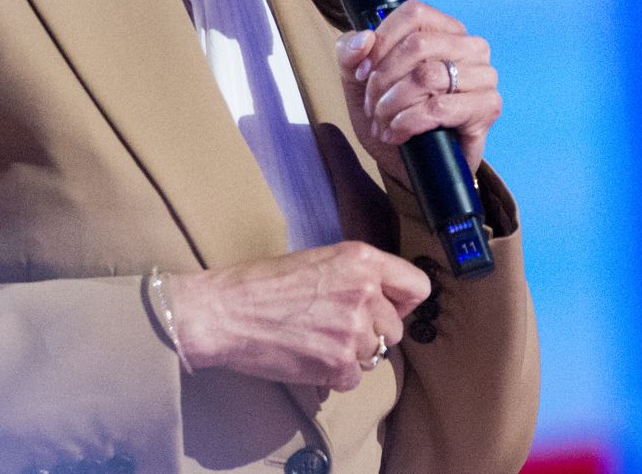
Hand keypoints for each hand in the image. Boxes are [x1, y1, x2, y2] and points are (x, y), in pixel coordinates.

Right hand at [165, 241, 429, 391]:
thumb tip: (384, 303)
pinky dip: (333, 375)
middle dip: (371, 333)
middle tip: (334, 328)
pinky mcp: (338, 364)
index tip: (387, 309)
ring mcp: (353, 331)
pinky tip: (306, 357)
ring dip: (351, 355)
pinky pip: (353, 379)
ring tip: (315, 341)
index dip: (402, 302)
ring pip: (374, 356)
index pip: (417, 287)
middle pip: (395, 330)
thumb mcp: (318, 260)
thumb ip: (357, 277)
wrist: (224, 312)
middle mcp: (365, 294)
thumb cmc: (262, 284)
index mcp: (362, 260)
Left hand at [333, 0, 501, 183]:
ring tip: (383, 122)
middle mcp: (470, 47)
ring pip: (427, 76)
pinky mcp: (487, 107)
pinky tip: (398, 133)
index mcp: (444, 29)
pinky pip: (440, 107)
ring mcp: (484, 76)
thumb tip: (363, 40)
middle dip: (383, 79)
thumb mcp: (358, 80)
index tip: (362, 73)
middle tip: (373, 106)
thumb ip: (350, 52)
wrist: (410, 161)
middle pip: (418, 44)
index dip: (381, 42)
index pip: (414, 14)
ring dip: (393, 104)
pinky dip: (409, 121)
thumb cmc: (391, 112)